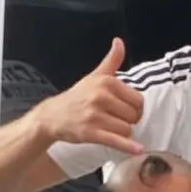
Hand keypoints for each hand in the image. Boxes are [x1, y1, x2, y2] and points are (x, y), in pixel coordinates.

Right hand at [37, 37, 145, 154]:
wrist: (52, 116)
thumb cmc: (77, 96)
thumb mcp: (94, 76)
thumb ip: (111, 60)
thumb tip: (119, 41)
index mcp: (106, 82)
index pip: (138, 100)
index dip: (134, 108)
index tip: (124, 110)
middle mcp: (101, 96)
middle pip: (134, 116)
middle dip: (129, 121)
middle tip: (115, 120)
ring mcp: (95, 115)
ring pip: (127, 129)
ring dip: (122, 133)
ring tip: (108, 128)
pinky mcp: (90, 132)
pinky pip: (116, 140)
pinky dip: (128, 146)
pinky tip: (138, 150)